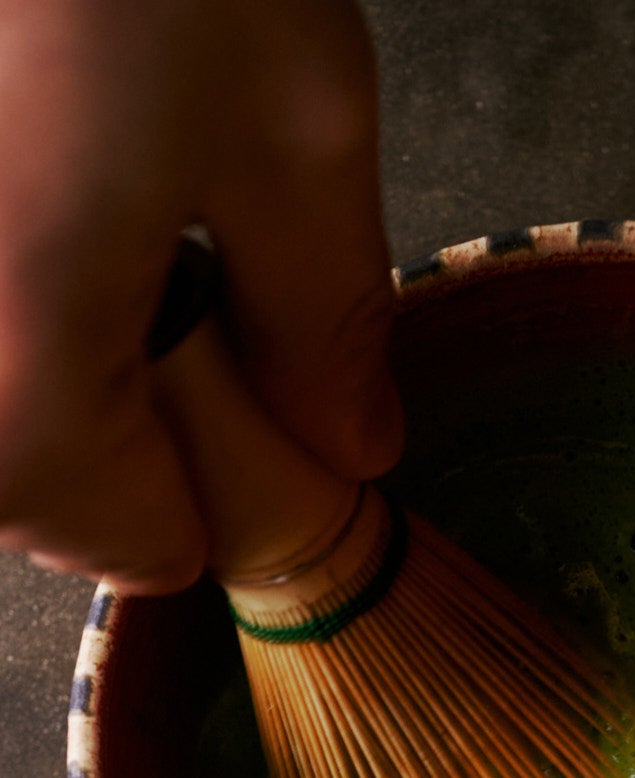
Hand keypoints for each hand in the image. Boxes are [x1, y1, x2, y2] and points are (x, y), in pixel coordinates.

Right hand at [0, 0, 399, 591]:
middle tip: (187, 308)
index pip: (126, 541)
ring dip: (48, 353)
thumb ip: (325, 319)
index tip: (267, 430)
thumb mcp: (295, 125)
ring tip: (108, 216)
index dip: (218, 496)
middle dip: (123, 427)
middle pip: (26, 481)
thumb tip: (349, 438)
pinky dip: (14, 278)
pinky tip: (49, 176)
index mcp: (19, 374)